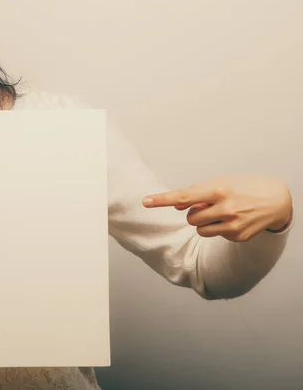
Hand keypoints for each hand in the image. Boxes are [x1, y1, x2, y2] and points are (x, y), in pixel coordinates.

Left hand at [142, 175, 292, 241]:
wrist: (275, 199)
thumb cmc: (241, 187)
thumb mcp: (219, 183)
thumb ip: (195, 193)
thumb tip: (177, 205)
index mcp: (218, 190)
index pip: (184, 196)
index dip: (163, 200)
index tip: (145, 202)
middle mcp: (225, 208)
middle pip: (190, 218)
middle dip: (194, 213)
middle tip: (208, 206)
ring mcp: (233, 224)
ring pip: (199, 229)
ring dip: (204, 222)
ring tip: (221, 212)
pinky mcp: (238, 237)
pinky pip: (214, 235)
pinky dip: (218, 228)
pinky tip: (234, 219)